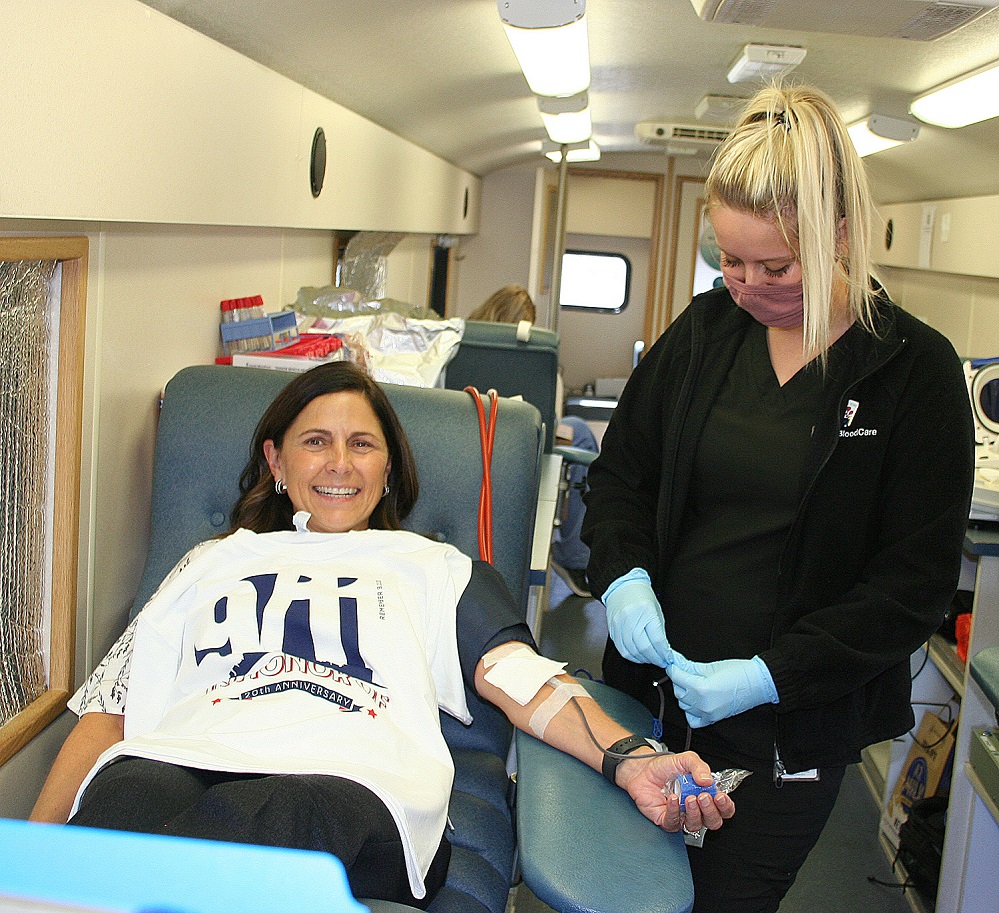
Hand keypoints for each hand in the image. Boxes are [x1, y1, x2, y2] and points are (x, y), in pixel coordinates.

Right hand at [603, 577, 671, 666]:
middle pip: (644, 648)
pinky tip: (639, 656)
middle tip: (662, 661)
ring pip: (632, 651)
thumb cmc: (641, 597)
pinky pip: (622, 649)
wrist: (622, 587)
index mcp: (646, 612)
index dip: (664, 653)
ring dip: (644, 659)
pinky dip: (632, 657)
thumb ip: (659, 631)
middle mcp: (631, 619)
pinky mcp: (613, 630)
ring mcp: (620, 625)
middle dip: (656, 658)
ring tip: (652, 659)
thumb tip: (664, 651)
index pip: (657, 640)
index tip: (668, 657)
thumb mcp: (656, 610)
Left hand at [617, 749, 734, 832]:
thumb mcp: (686, 760)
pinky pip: (674, 823)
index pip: (723, 809)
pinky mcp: (666, 819)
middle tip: (703, 797)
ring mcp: (682, 815)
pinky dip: (675, 812)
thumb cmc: (665, 766)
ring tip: (689, 797)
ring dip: (694, 813)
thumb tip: (708, 781)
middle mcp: (696, 808)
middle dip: (710, 811)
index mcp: (705, 794)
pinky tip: (673, 799)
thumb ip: (699, 767)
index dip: (725, 806)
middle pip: (713, 821)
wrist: (643, 769)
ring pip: (695, 825)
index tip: (720, 797)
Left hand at [668, 650, 777, 727]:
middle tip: (685, 672)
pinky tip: (696, 700)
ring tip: (693, 684)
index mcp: (702, 688)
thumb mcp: (710, 666)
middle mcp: (703, 704)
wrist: (756, 683)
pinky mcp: (712, 719)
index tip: (673, 664)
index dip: (673, 669)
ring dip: (685, 694)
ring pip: (684, 704)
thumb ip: (689, 666)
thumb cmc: (739, 672)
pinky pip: (692, 719)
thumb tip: (675, 662)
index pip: (677, 677)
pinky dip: (691, 710)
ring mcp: (707, 713)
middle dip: (680, 680)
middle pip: (679, 691)